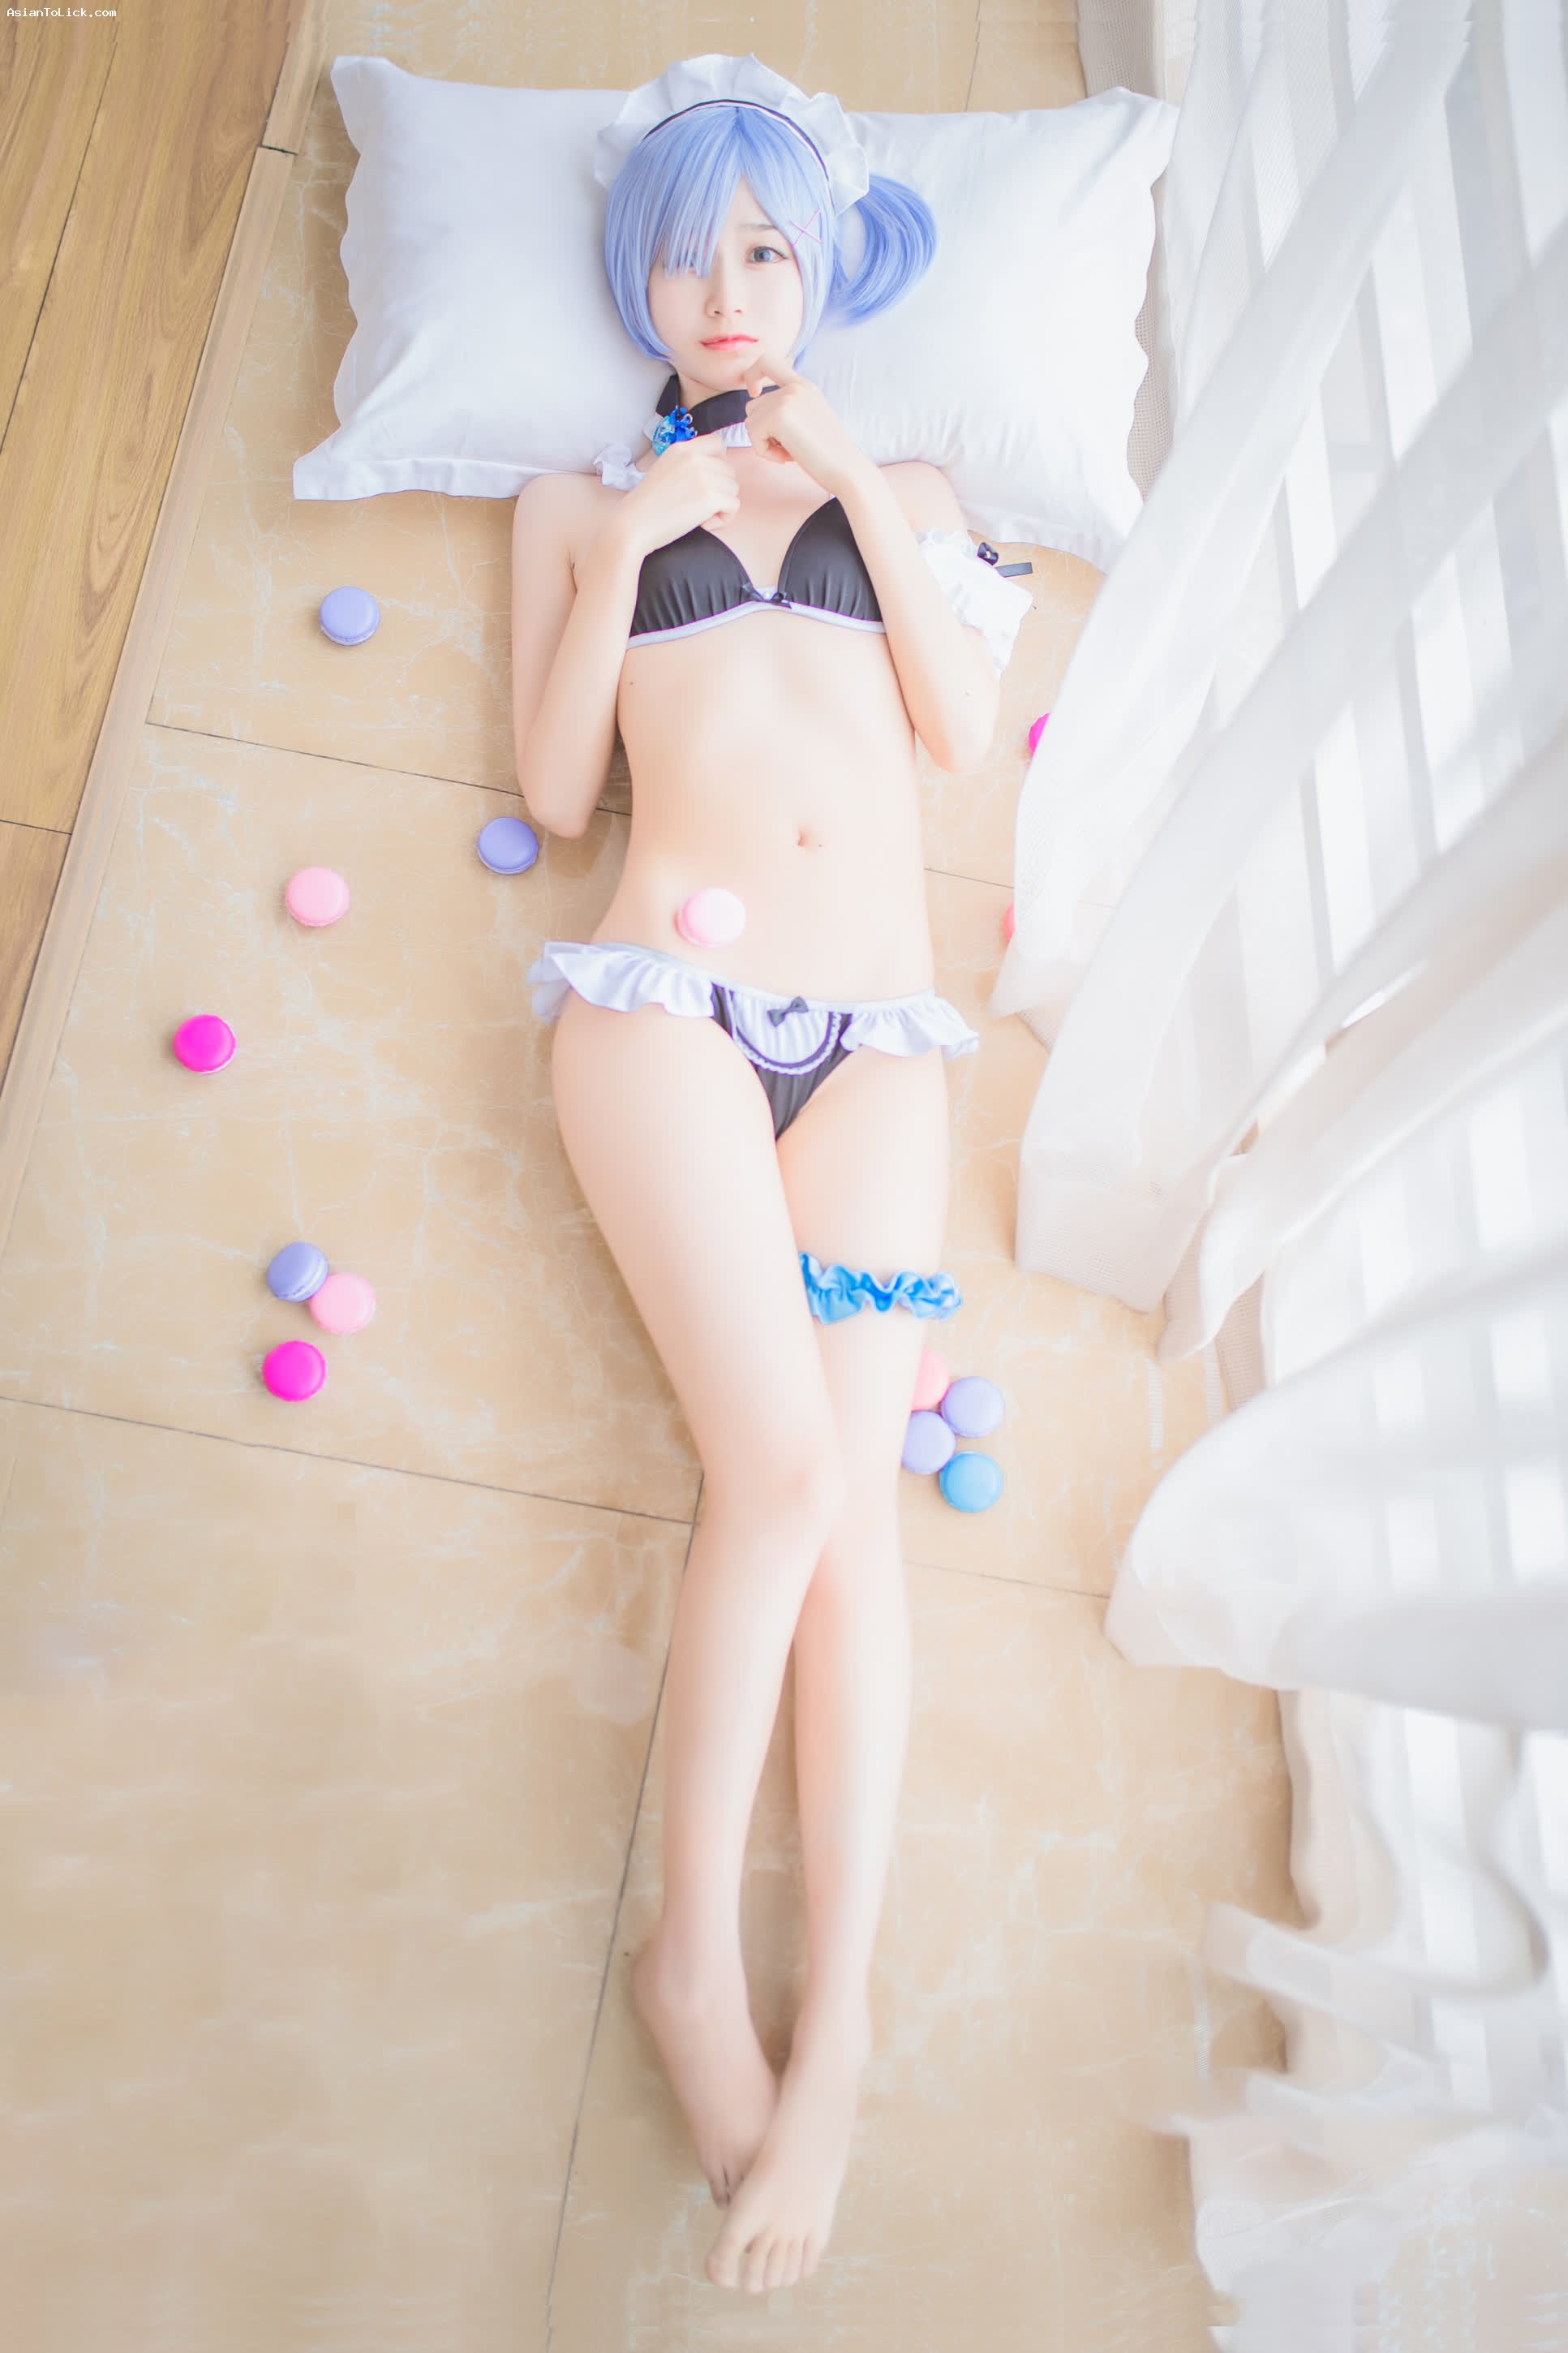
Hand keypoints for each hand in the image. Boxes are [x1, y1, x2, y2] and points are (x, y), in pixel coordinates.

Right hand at [614, 436, 740, 557]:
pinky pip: (734, 506)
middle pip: (729, 470)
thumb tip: (713, 474)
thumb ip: (688, 465)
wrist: (634, 524)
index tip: (710, 480)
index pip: (718, 443)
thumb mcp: (665, 470)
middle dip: (720, 489)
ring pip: (733, 488)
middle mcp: (695, 457)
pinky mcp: (710, 496)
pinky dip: (724, 518)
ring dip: (722, 505)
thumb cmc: (647, 505)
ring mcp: (703, 475)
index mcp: (682, 448)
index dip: (720, 463)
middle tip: (699, 505)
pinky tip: (705, 524)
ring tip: (700, 516)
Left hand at [741, 354, 873, 499]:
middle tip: (789, 447)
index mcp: (804, 386)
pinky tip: (787, 458)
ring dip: (765, 444)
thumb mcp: (809, 420)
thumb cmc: (828, 454)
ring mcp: (785, 399)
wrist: (845, 467)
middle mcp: (794, 388)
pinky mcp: (777, 416)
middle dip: (763, 432)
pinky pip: (753, 437)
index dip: (753, 374)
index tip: (753, 391)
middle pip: (753, 406)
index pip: (768, 362)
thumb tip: (755, 411)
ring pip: (751, 422)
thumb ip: (787, 409)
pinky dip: (765, 453)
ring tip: (791, 452)